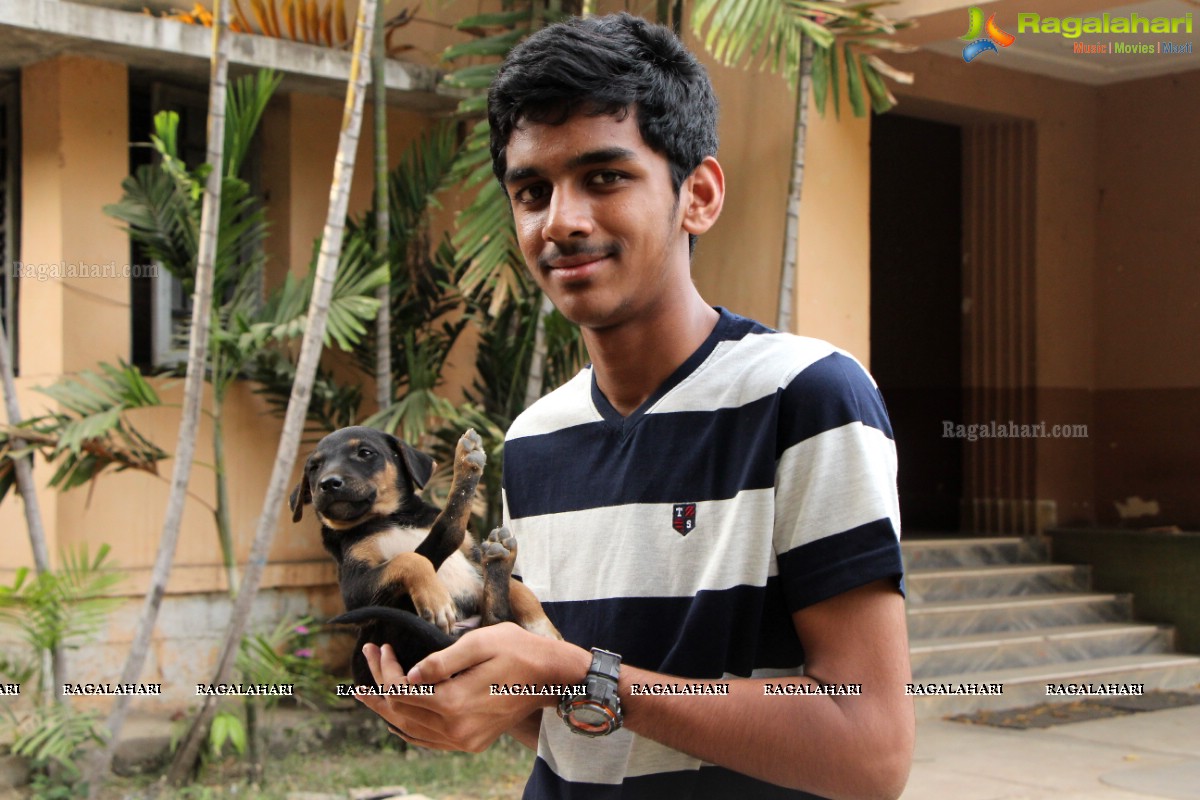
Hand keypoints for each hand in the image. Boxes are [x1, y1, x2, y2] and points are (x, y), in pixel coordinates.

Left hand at [354, 622, 589, 752]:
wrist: (551, 677)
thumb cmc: (518, 651)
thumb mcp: (480, 643)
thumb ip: (441, 661)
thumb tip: (409, 675)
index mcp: (455, 702)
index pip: (402, 691)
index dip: (386, 669)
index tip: (382, 647)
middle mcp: (456, 729)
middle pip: (400, 711)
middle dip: (378, 685)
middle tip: (365, 660)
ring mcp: (463, 740)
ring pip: (410, 729)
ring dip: (387, 707)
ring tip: (366, 689)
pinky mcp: (470, 742)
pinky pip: (427, 740)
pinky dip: (406, 727)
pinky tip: (395, 716)